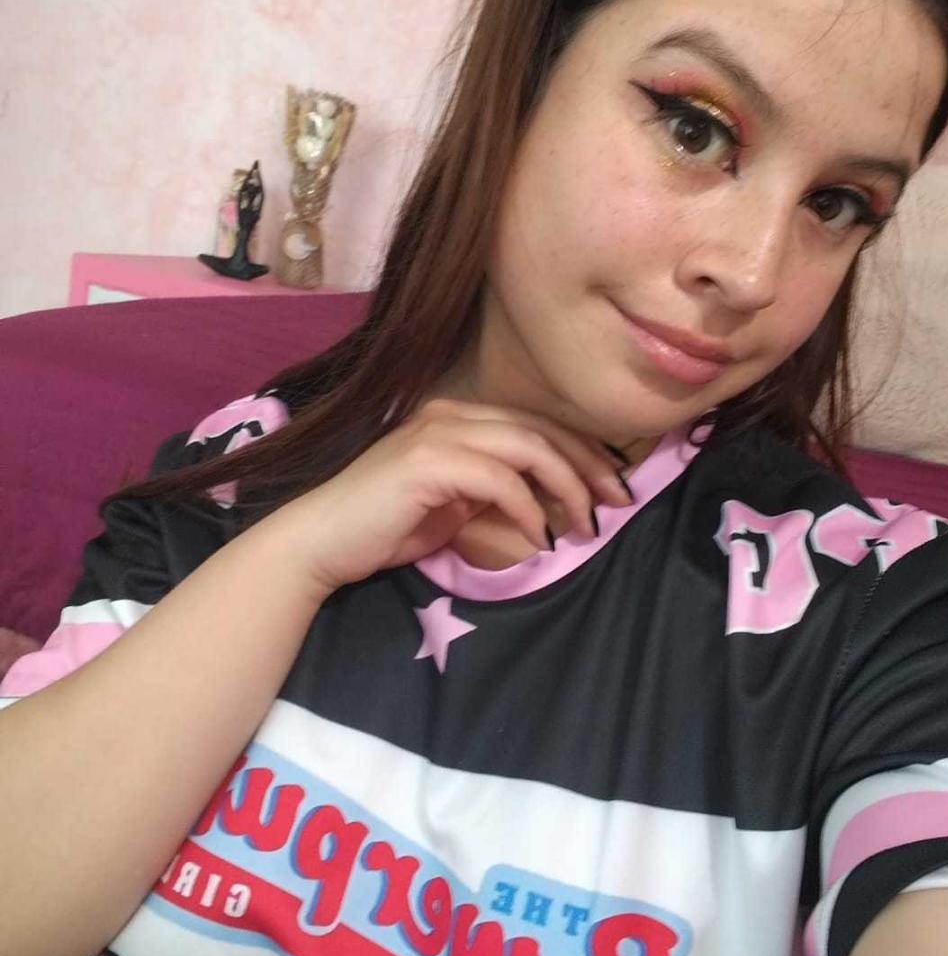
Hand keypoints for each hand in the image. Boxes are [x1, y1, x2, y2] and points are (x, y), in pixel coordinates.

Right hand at [275, 397, 635, 595]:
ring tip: (586, 522)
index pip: (535, 424)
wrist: (321, 542)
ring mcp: (438, 433)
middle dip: (588, 465)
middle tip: (618, 501)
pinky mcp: (429, 462)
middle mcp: (449, 413)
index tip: (613, 486)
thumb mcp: (453, 506)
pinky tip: (540, 537)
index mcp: (456, 417)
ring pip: (528, 447)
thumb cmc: (384, 529)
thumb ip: (493, 493)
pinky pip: (500, 480)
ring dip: (567, 486)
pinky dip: (529, 509)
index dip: (582, 452)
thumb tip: (543, 503)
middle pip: (540, 429)